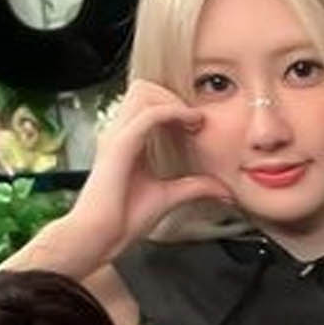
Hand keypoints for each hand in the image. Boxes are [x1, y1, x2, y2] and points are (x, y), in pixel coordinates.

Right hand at [18, 81, 234, 281]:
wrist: (100, 238)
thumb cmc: (123, 220)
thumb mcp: (168, 197)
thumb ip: (194, 187)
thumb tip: (223, 189)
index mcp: (127, 141)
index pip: (147, 102)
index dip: (174, 104)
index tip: (198, 124)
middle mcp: (119, 133)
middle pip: (143, 87)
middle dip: (173, 95)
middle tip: (195, 119)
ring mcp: (117, 136)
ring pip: (144, 92)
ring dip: (173, 101)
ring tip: (193, 121)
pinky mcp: (120, 145)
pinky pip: (149, 114)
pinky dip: (173, 113)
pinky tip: (190, 126)